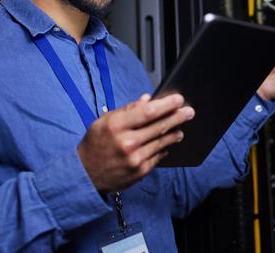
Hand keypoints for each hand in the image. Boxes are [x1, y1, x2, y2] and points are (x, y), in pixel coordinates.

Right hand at [77, 93, 193, 192]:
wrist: (85, 174)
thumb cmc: (95, 143)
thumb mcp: (104, 121)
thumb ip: (127, 110)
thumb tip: (148, 99)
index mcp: (116, 126)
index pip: (148, 112)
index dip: (166, 104)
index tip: (178, 99)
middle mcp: (127, 142)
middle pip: (159, 126)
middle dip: (177, 117)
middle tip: (189, 112)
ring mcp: (135, 159)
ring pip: (162, 142)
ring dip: (174, 133)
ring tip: (181, 127)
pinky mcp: (140, 171)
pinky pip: (158, 156)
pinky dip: (164, 147)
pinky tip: (168, 142)